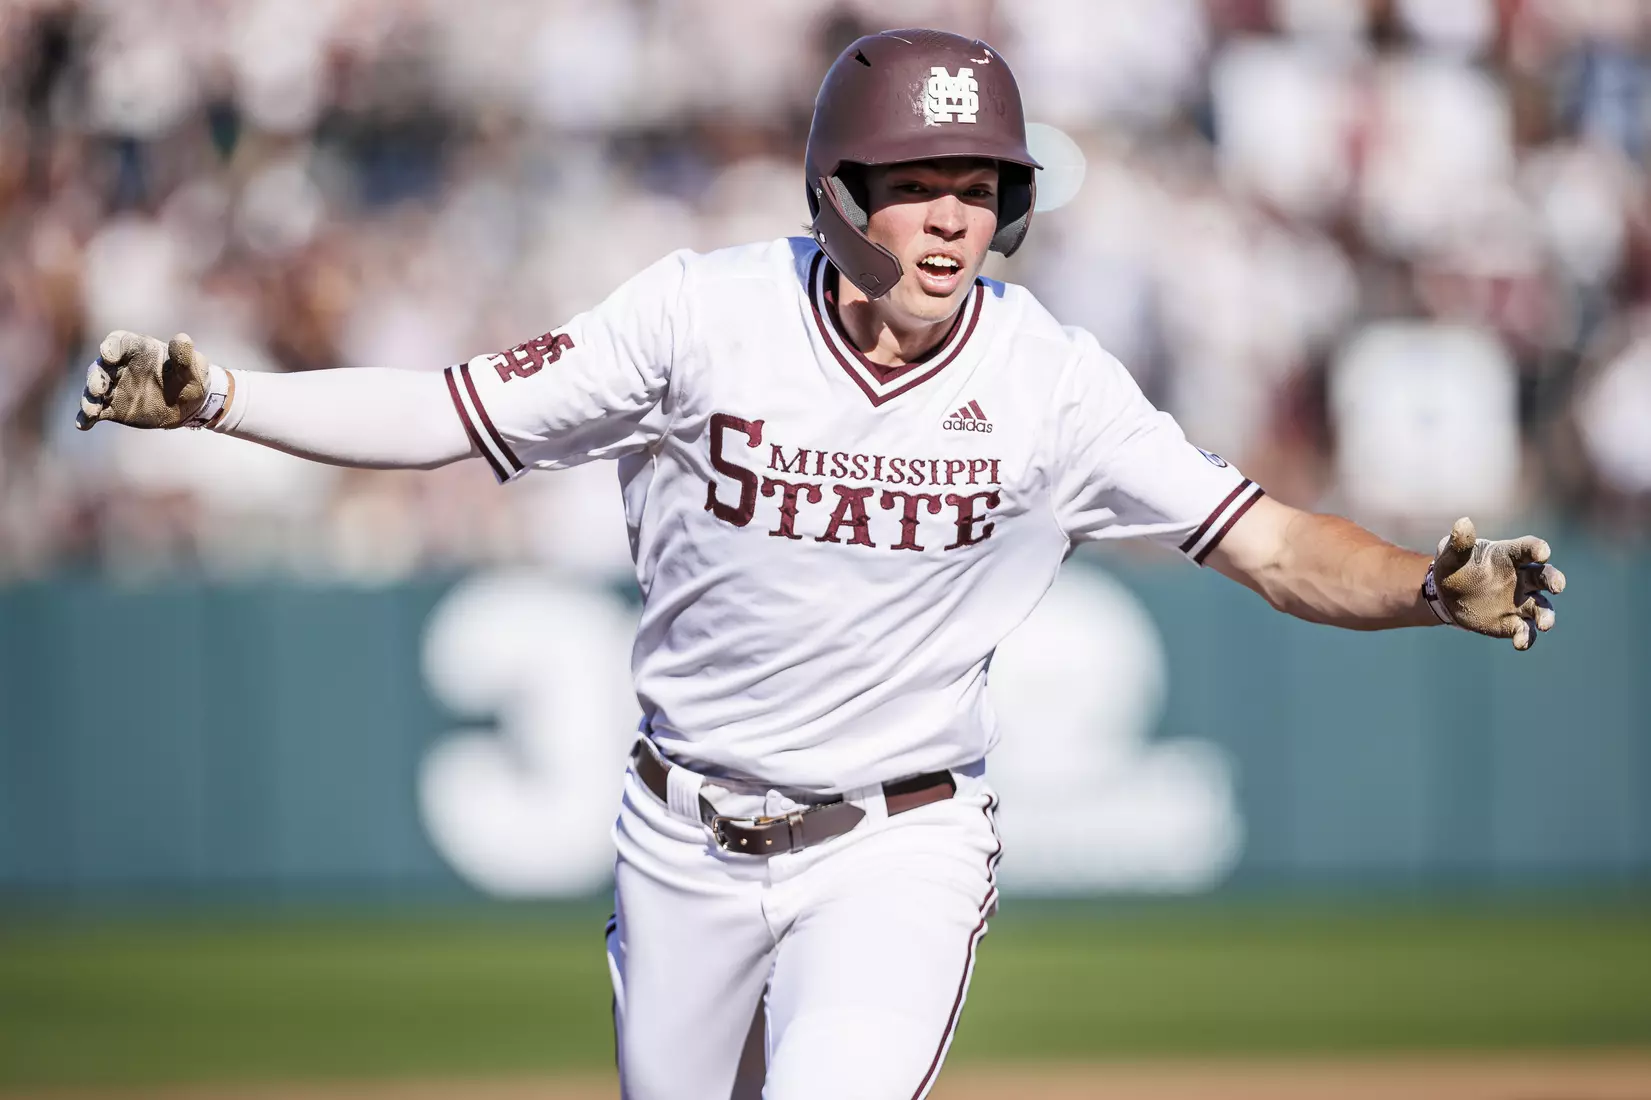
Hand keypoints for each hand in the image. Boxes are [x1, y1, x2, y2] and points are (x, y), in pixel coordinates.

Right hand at [76, 331, 209, 430]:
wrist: (190, 405)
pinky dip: (88, 416)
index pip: (119, 342)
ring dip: (89, 397)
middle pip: (101, 367)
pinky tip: (84, 424)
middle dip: (96, 376)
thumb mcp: (193, 368)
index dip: (112, 346)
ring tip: (91, 409)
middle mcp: (121, 366)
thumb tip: (182, 338)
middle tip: (98, 388)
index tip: (108, 355)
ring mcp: (115, 387)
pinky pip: (97, 410)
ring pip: (94, 389)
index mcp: (139, 349)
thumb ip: (184, 356)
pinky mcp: (113, 407)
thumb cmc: (191, 378)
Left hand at [1429, 517, 1565, 650]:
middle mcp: (1521, 578)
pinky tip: (1520, 644)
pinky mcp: (1512, 622)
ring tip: (1545, 624)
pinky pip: (1525, 630)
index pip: (1528, 548)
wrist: (1445, 596)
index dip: (1537, 549)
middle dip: (1555, 580)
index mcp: (1508, 556)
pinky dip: (1526, 637)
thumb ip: (1459, 543)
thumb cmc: (1453, 568)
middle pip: (1545, 576)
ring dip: (1547, 616)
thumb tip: (1463, 523)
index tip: (1542, 551)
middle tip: (1558, 586)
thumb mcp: (1450, 555)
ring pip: (1543, 607)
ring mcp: (1520, 601)